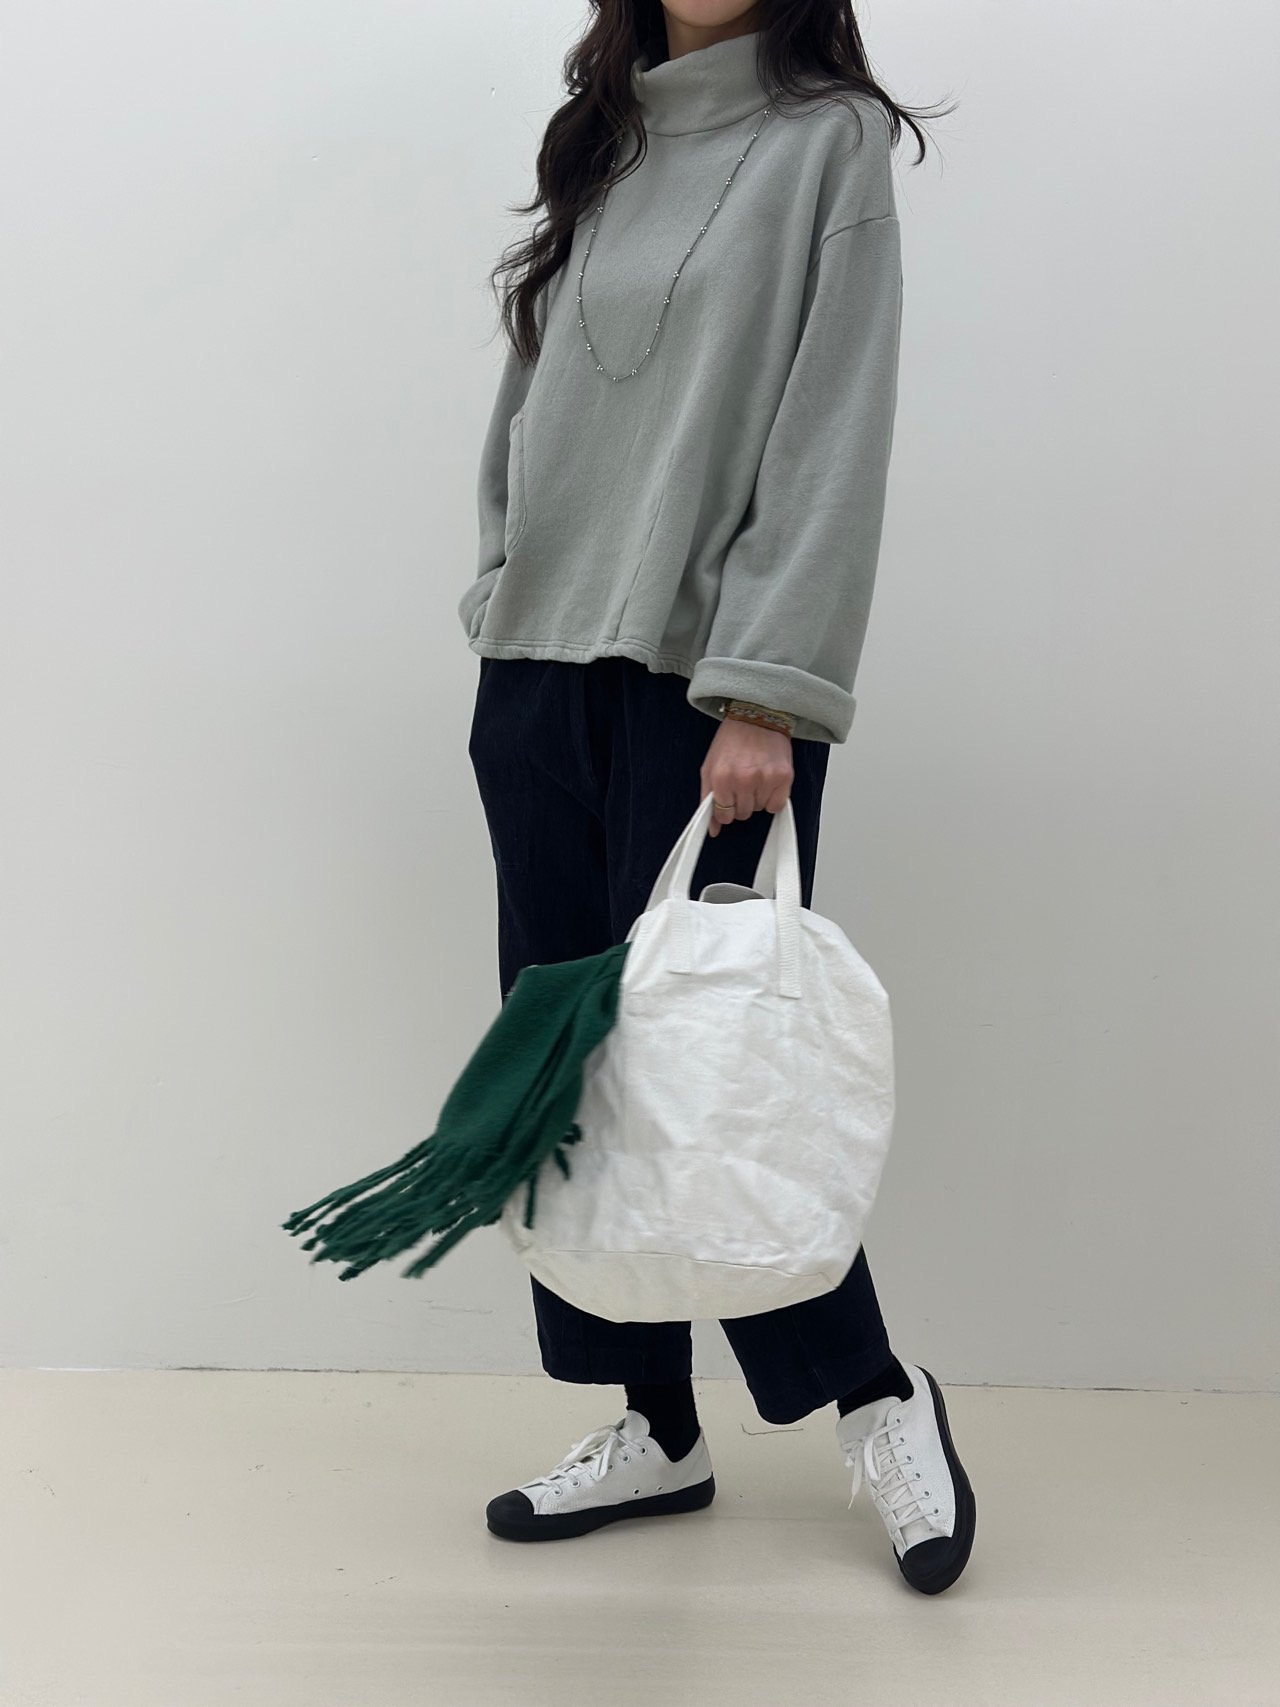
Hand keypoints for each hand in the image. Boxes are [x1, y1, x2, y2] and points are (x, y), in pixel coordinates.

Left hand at [700, 716, 793, 837]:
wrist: (756, 716)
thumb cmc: (732, 740)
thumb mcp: (710, 767)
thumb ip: (708, 799)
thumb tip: (713, 828)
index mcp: (721, 777)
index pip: (724, 815)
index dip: (725, 809)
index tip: (728, 799)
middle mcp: (743, 779)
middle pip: (742, 814)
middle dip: (740, 801)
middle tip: (742, 781)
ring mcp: (765, 778)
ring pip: (760, 809)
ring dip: (757, 798)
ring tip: (755, 776)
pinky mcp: (783, 777)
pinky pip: (777, 805)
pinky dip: (773, 798)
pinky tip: (767, 780)